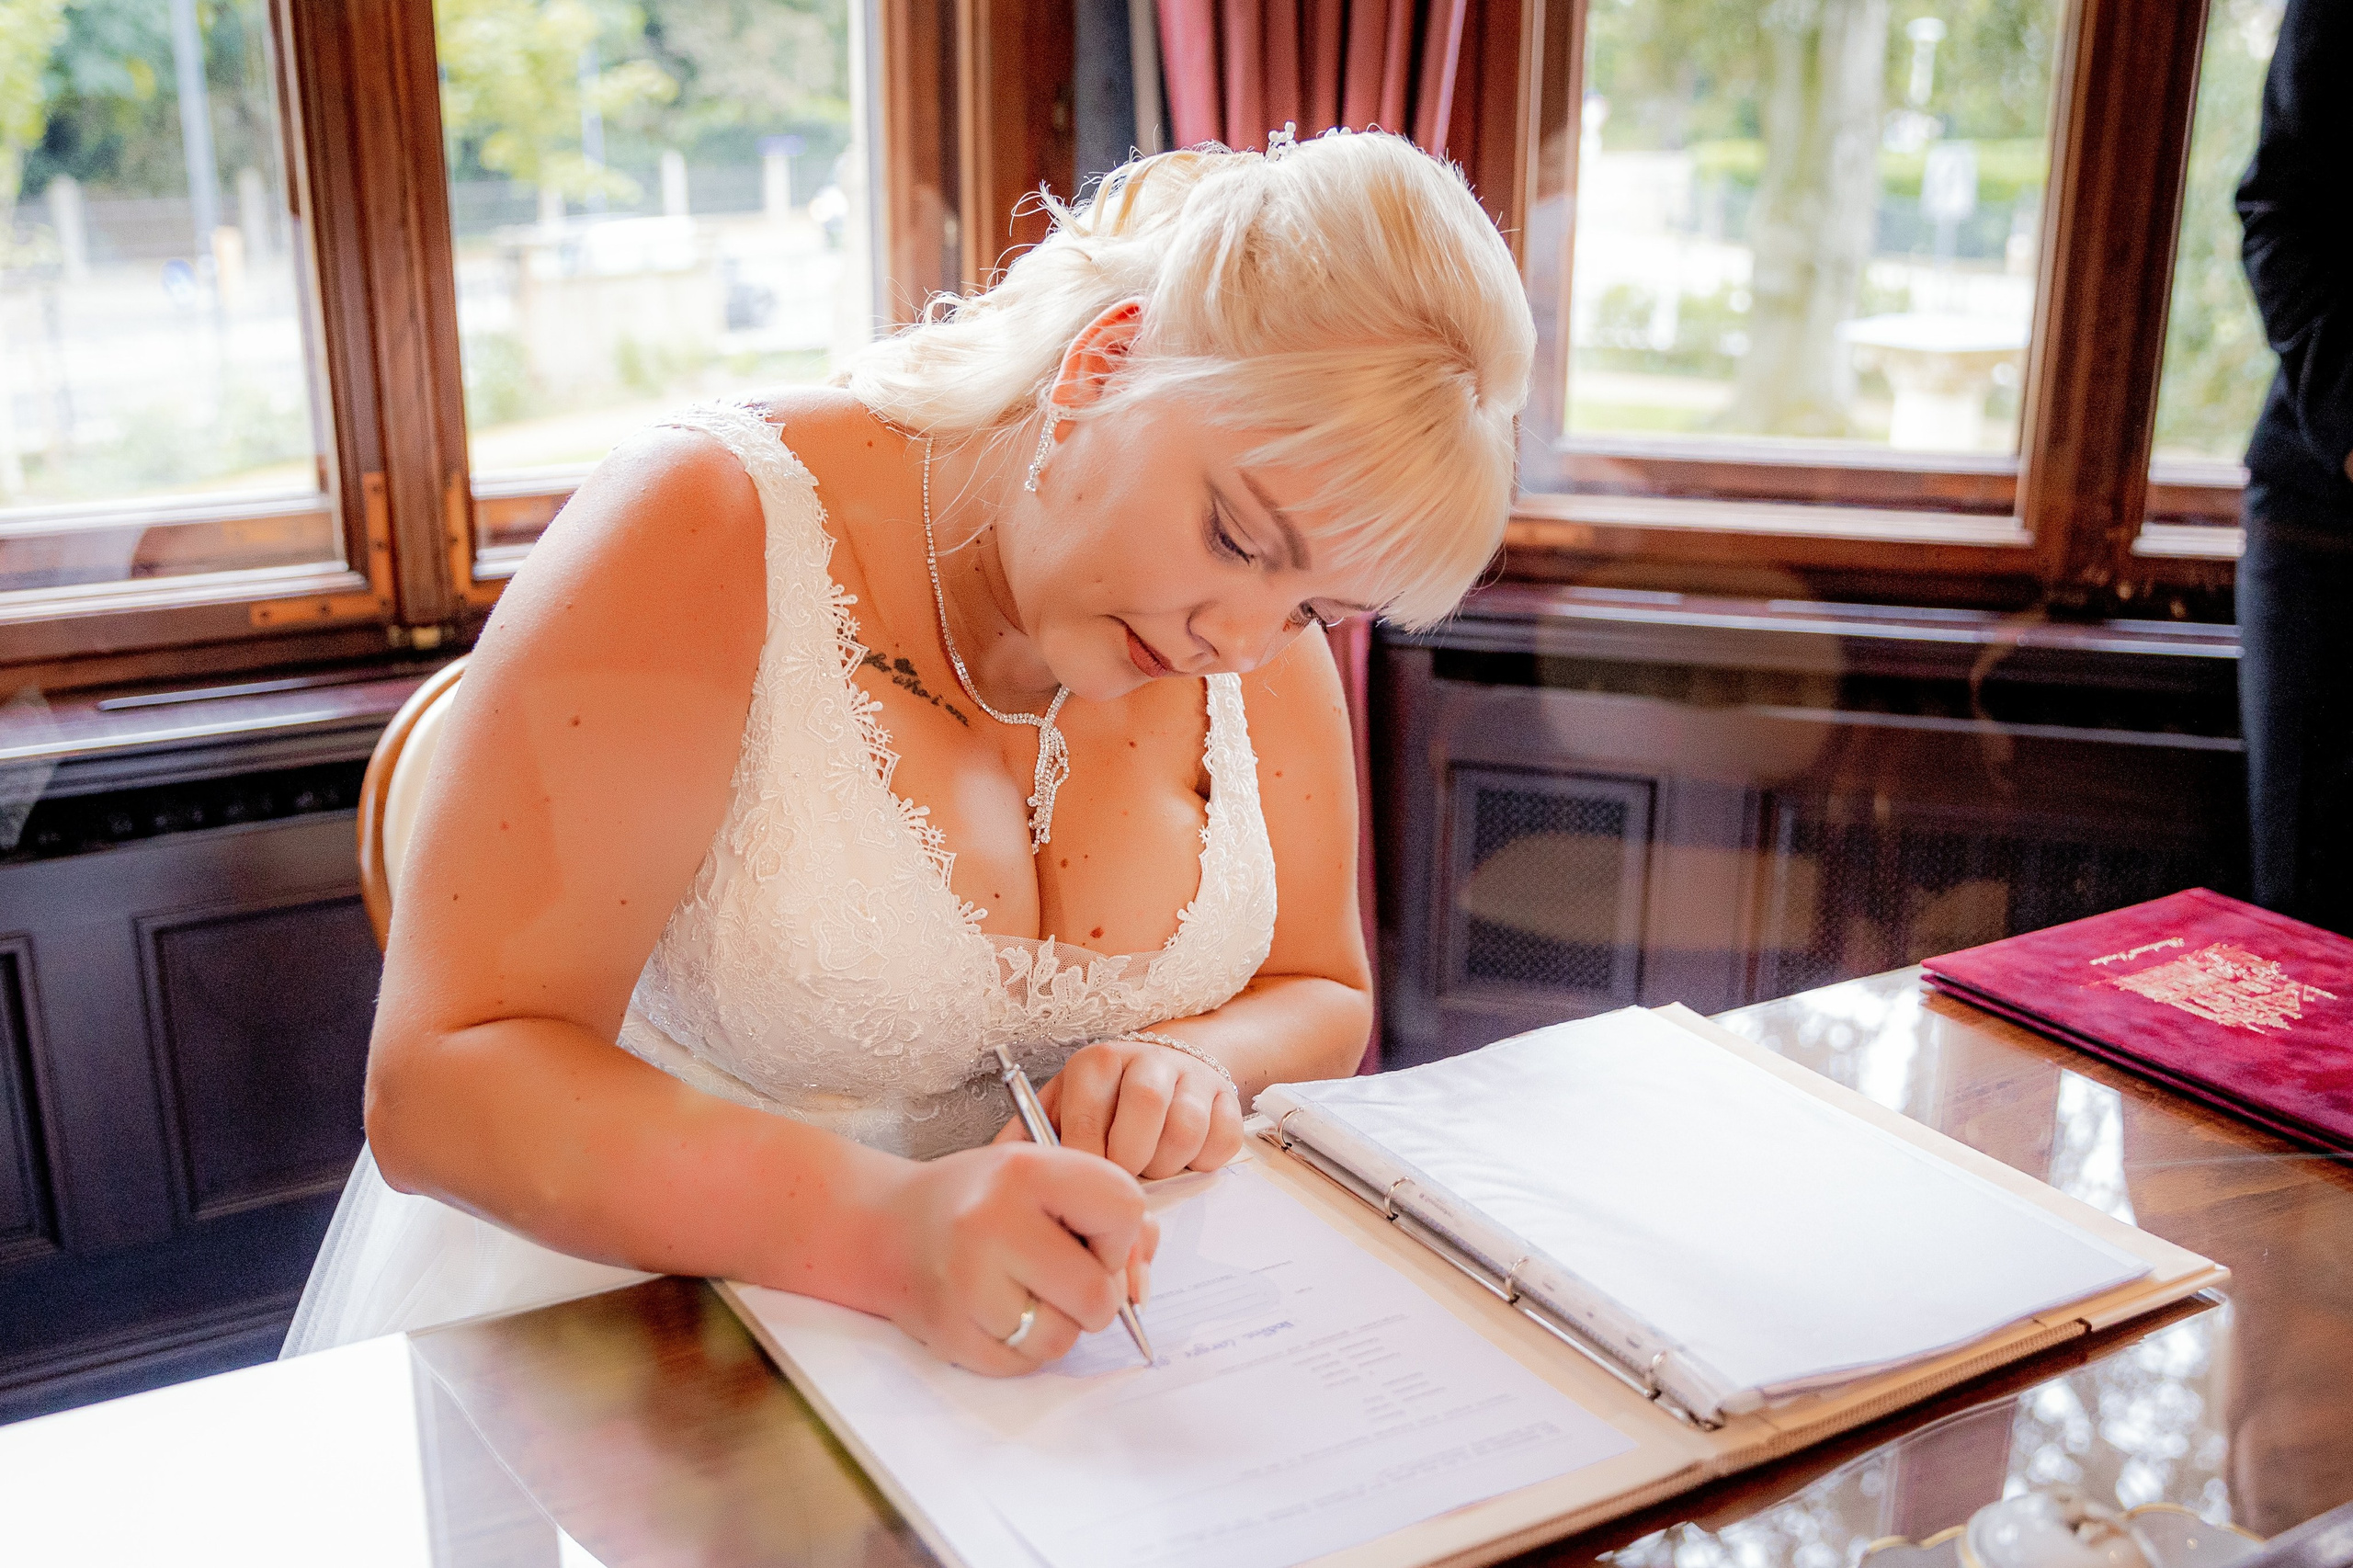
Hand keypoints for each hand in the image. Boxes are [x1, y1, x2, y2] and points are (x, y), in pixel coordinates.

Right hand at [874, 1141, 1157, 1375]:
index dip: (1118, 1233)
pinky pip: (1024, 1364)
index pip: (1124, 1209)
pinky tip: (994, 1311)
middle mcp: (991, 1222)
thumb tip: (1139, 1281)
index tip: (1090, 1234)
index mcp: (1024, 1170)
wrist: (884, 1227)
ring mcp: (966, 1283)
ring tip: (1021, 1291)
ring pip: (1063, 1339)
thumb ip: (1109, 1214)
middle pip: (1098, 1293)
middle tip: (1057, 1272)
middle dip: (1093, 1294)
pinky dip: (1020, 1347)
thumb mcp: (1042, 1177)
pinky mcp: (951, 1334)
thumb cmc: (980, 1202)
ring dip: (1056, 1324)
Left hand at [1000, 1038, 1243, 1177]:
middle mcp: (1144, 1058)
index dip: (1087, 1163)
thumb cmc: (1103, 1107)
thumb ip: (1029, 1139)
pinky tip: (1185, 1158)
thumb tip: (994, 1169)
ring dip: (1166, 1164)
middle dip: (1132, 1161)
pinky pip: (1221, 1140)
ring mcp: (1189, 1075)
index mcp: (1095, 1062)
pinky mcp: (1226, 1095)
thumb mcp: (1061, 1111)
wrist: (1166, 1069)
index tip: (1084, 1187)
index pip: (1088, 1117)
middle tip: (1124, 1177)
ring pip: (1185, 1129)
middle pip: (1145, 1109)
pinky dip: (1203, 1161)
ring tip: (1151, 1168)